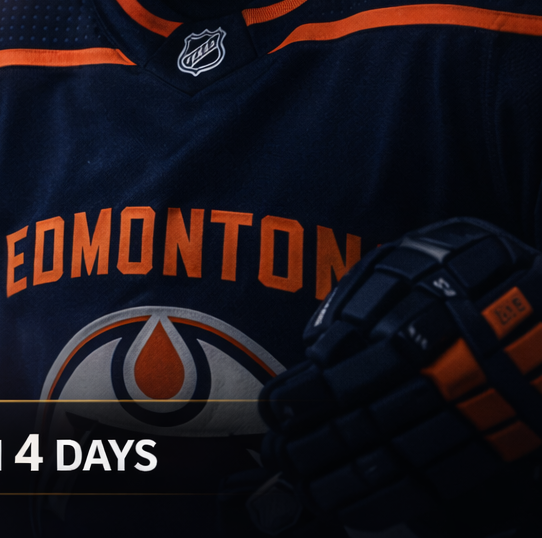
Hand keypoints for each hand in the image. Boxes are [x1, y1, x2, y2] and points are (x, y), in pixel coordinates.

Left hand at [255, 218, 541, 535]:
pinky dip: (389, 500)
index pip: (346, 368)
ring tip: (305, 488)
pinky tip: (352, 510)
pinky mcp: (494, 444)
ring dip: (343, 477)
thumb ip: (362, 298)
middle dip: (315, 441)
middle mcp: (444, 371)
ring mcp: (473, 412)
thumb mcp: (411, 260)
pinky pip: (436, 480)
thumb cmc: (468, 271)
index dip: (305, 394)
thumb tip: (318, 346)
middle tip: (279, 454)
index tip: (276, 408)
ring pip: (396, 454)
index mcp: (419, 320)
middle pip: (364, 416)